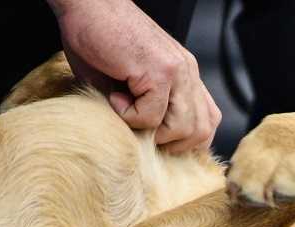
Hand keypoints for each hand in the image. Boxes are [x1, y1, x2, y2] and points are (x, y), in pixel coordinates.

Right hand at [47, 0, 221, 152]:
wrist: (86, 4)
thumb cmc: (100, 38)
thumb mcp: (132, 80)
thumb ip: (149, 106)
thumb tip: (151, 143)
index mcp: (186, 74)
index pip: (208, 121)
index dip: (188, 142)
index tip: (160, 143)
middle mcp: (188, 72)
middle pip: (202, 131)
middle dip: (171, 145)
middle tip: (140, 132)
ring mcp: (177, 71)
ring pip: (183, 128)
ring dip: (152, 133)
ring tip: (126, 111)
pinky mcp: (159, 71)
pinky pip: (152, 116)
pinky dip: (129, 116)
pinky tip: (113, 96)